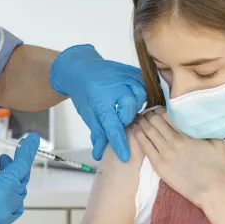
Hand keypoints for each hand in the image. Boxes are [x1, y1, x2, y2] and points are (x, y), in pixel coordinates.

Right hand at [0, 124, 39, 223]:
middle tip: (4, 158)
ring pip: (17, 197)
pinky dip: (7, 199)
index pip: (23, 165)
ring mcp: (3, 219)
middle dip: (15, 167)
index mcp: (4, 189)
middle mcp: (8, 205)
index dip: (28, 150)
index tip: (34, 138)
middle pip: (21, 181)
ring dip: (12, 184)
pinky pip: (9, 211)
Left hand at [50, 44, 146, 161]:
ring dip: (133, 106)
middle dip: (124, 119)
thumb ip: (97, 132)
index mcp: (101, 100)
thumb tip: (99, 153)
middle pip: (130, 112)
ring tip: (123, 105)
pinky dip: (139, 93)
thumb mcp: (87, 113)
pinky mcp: (132, 71)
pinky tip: (131, 95)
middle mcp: (116, 87)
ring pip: (140, 98)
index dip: (120, 143)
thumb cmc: (82, 91)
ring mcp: (126, 77)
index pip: (113, 127)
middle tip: (116, 117)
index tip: (125, 156)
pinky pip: (143, 85)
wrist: (80, 67)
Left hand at [133, 108, 224, 207]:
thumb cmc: (217, 168)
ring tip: (138, 118)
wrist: (211, 191)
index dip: (160, 110)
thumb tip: (200, 119)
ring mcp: (164, 154)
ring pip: (148, 132)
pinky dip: (139, 136)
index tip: (157, 109)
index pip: (167, 116)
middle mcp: (173, 141)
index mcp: (186, 134)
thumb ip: (206, 129)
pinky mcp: (159, 166)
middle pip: (155, 122)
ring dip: (142, 123)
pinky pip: (145, 147)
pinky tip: (135, 130)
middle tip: (145, 113)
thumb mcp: (217, 142)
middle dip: (149, 115)